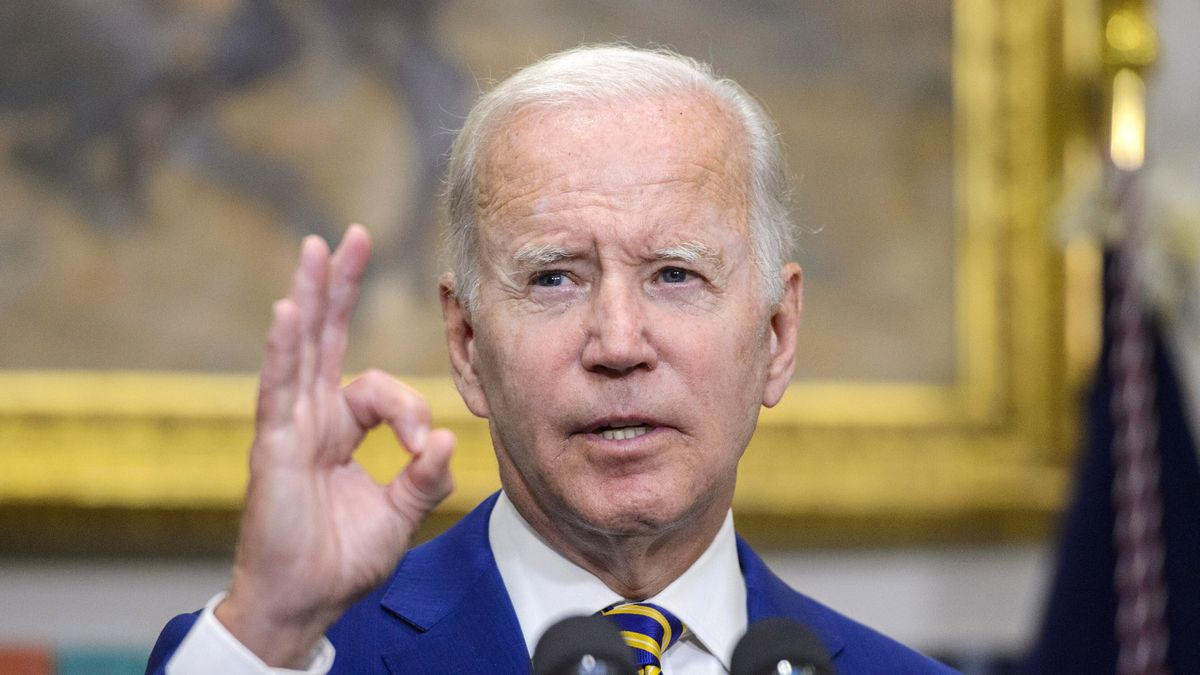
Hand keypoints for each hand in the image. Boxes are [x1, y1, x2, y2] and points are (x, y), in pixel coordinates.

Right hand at [215, 225, 454, 666]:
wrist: (305, 602)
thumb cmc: (342, 558)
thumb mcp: (400, 513)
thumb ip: (425, 477)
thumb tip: (444, 439)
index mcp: (339, 428)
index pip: (378, 387)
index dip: (408, 408)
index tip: (423, 445)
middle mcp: (311, 417)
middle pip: (326, 337)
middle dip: (339, 286)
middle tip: (351, 237)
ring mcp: (288, 428)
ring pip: (300, 349)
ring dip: (309, 297)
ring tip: (317, 249)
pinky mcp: (272, 447)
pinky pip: (278, 390)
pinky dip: (281, 350)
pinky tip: (286, 311)